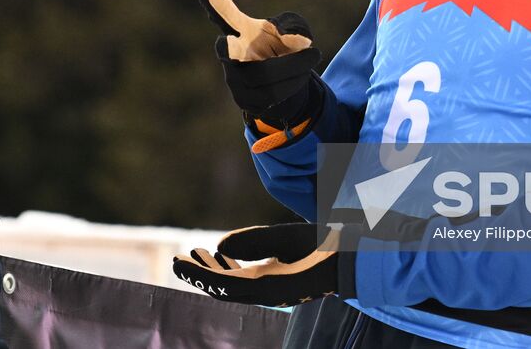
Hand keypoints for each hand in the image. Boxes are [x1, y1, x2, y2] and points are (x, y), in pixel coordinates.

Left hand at [172, 223, 344, 306]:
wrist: (354, 260)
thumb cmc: (323, 246)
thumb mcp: (287, 237)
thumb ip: (253, 240)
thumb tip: (219, 245)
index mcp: (267, 286)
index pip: (220, 283)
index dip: (196, 273)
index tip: (176, 262)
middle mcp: (267, 294)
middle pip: (223, 288)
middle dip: (199, 274)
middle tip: (179, 259)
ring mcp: (273, 292)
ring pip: (233, 286)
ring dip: (214, 271)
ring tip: (198, 254)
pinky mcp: (279, 286)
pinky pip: (246, 283)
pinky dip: (231, 271)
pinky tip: (226, 256)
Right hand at [197, 0, 322, 132]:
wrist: (289, 83)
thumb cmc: (286, 47)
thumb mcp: (295, 29)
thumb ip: (293, 24)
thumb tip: (287, 36)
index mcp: (241, 30)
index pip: (223, 14)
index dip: (214, 2)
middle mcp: (231, 54)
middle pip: (227, 53)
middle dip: (228, 48)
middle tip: (225, 42)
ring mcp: (234, 79)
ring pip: (260, 76)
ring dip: (291, 67)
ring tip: (310, 58)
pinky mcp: (244, 101)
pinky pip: (269, 95)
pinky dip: (291, 85)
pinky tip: (300, 78)